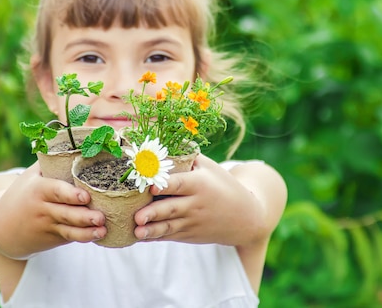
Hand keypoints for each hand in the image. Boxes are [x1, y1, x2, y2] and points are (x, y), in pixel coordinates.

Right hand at [0, 162, 106, 257]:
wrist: (2, 226)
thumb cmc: (23, 193)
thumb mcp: (31, 175)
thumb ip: (50, 162)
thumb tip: (75, 140)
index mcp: (38, 190)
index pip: (55, 191)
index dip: (70, 195)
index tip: (85, 196)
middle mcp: (42, 209)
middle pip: (66, 213)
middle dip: (84, 216)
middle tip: (101, 216)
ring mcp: (48, 225)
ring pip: (69, 229)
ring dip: (87, 231)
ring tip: (103, 229)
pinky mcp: (53, 237)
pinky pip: (70, 237)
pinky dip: (84, 237)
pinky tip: (100, 234)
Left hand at [133, 154, 265, 245]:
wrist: (244, 217)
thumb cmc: (222, 185)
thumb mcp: (210, 168)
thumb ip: (188, 157)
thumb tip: (163, 144)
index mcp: (199, 184)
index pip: (180, 184)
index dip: (166, 186)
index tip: (151, 187)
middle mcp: (195, 204)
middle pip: (172, 209)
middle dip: (154, 213)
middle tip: (137, 216)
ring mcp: (192, 222)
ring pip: (169, 227)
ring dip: (152, 230)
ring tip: (136, 231)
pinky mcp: (189, 235)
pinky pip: (170, 236)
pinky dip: (155, 237)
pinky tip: (139, 237)